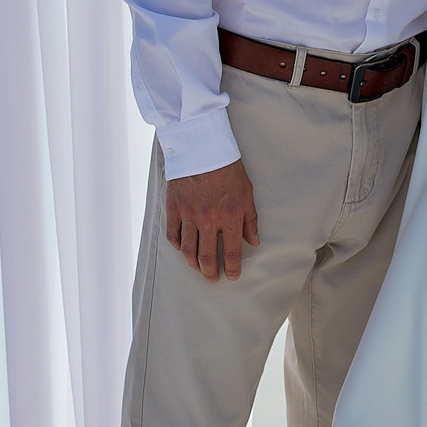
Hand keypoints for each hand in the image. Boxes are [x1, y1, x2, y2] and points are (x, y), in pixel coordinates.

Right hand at [165, 159, 258, 280]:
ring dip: (194, 264)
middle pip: (207, 257)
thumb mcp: (247, 193)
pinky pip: (173, 236)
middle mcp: (208, 219)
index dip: (232, 269)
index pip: (232, 252)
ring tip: (199, 268)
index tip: (232, 276)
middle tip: (213, 278)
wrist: (202, 148)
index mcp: (230, 216)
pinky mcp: (173, 209)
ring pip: (188, 251)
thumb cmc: (228, 169)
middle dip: (211, 273)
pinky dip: (178, 246)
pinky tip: (183, 249)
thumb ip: (250, 219)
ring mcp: (188, 215)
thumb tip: (253, 241)